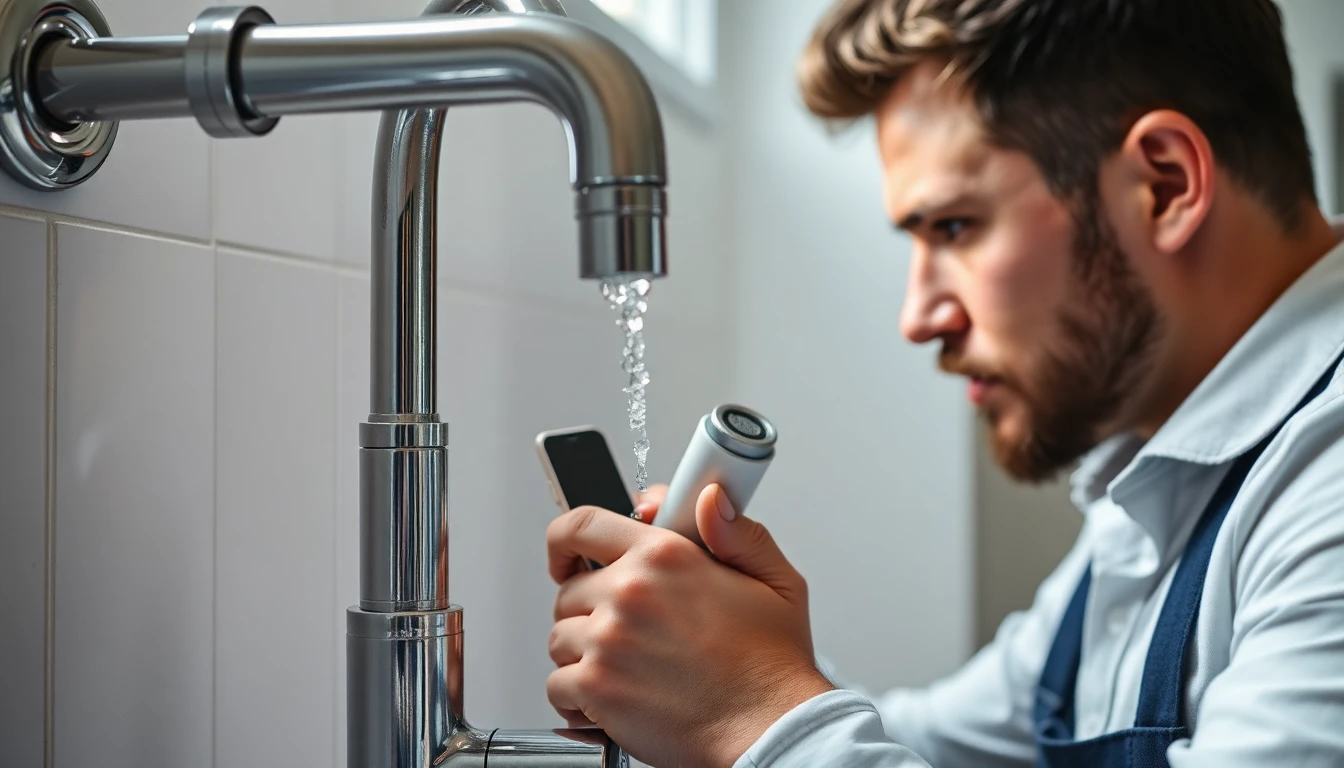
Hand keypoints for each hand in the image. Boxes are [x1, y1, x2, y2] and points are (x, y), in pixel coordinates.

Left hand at [546, 484, 834, 767]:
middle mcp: (631, 591)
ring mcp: (608, 639)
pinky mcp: (596, 687)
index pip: (583, 525)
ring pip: (560, 639)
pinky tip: (611, 700)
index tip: (567, 558)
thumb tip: (709, 499)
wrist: (770, 729)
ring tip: (627, 669)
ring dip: (583, 655)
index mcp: (665, 556)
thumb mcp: (775, 581)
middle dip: (589, 611)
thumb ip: (736, 533)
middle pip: (569, 591)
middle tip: (626, 633)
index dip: (564, 542)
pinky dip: (577, 698)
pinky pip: (557, 685)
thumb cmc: (771, 666)